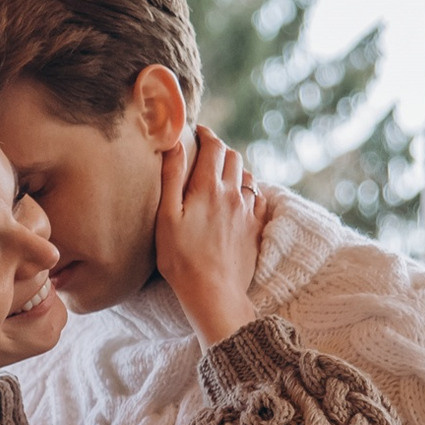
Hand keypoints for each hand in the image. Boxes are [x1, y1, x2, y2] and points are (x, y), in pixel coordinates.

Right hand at [153, 125, 264, 346]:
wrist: (214, 293)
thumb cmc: (181, 259)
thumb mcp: (166, 217)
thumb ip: (171, 177)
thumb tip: (175, 144)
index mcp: (208, 187)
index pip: (213, 146)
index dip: (205, 134)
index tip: (196, 131)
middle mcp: (233, 193)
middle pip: (232, 157)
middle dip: (219, 149)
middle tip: (204, 153)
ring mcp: (248, 211)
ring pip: (247, 175)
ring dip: (234, 169)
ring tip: (220, 175)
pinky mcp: (256, 228)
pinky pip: (258, 197)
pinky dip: (248, 189)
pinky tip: (239, 197)